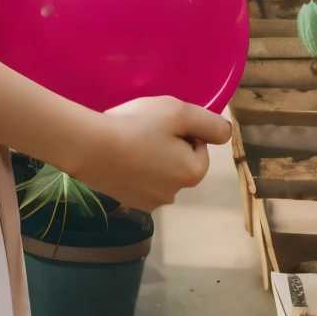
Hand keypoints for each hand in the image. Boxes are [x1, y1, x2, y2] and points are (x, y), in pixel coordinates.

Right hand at [74, 97, 230, 211]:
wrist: (90, 147)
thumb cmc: (138, 126)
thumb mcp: (178, 112)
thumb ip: (209, 122)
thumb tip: (226, 133)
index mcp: (193, 173)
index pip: (198, 145)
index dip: (182, 130)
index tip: (162, 123)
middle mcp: (176, 194)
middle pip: (179, 162)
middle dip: (167, 147)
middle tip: (144, 130)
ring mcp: (150, 203)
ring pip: (159, 173)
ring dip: (150, 160)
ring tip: (128, 142)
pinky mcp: (129, 203)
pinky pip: (139, 182)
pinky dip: (133, 170)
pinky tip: (118, 157)